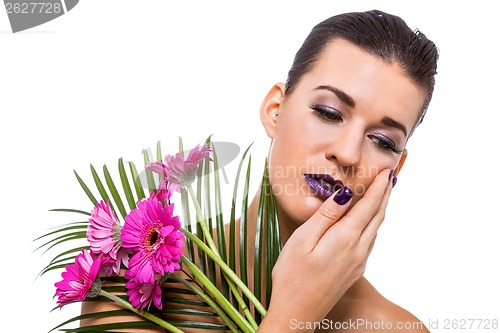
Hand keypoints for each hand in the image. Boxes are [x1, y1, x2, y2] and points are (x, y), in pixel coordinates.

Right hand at [258, 169, 393, 332]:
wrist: (297, 313)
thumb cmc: (292, 276)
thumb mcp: (303, 240)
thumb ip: (326, 215)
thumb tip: (345, 193)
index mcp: (346, 238)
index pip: (369, 205)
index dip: (379, 186)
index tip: (385, 170)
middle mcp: (358, 250)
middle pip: (378, 216)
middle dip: (385, 194)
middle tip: (390, 176)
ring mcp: (358, 262)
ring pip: (376, 229)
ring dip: (381, 209)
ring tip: (382, 194)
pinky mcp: (354, 271)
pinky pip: (369, 241)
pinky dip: (373, 224)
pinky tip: (368, 222)